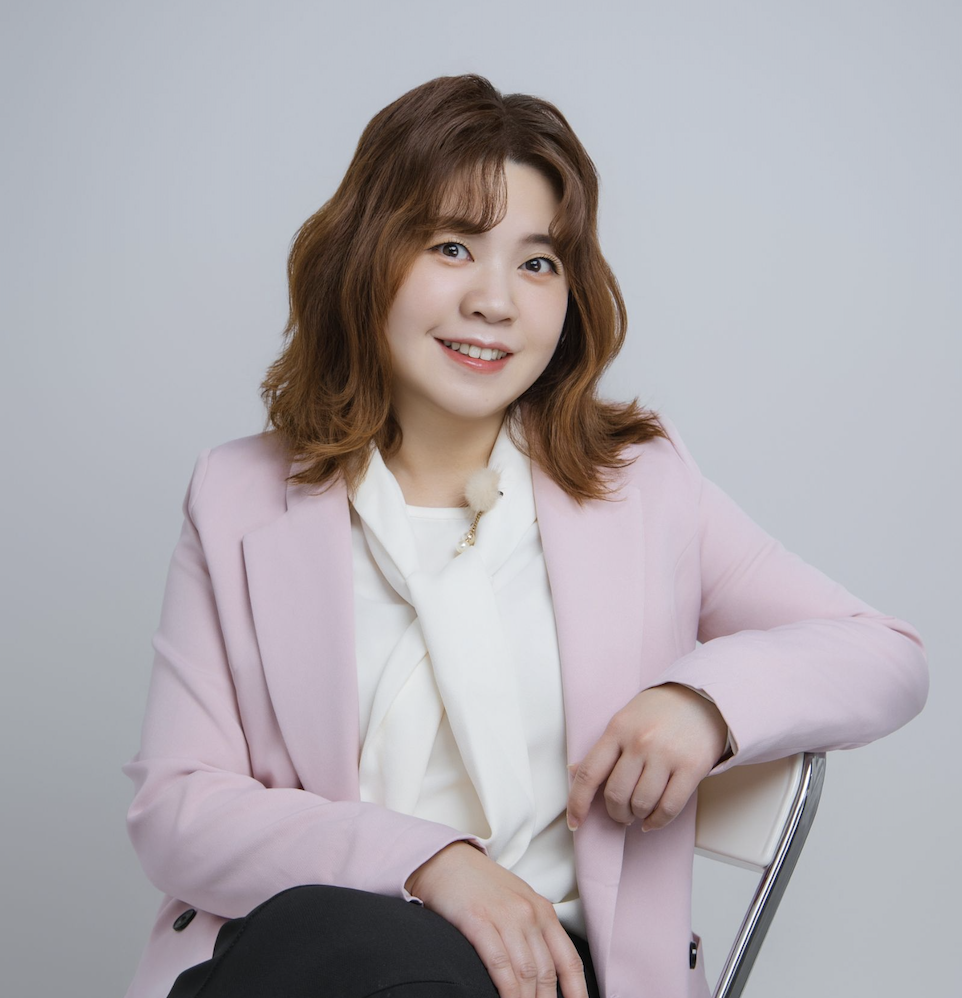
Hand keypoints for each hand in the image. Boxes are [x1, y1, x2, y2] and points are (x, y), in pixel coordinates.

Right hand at [405, 841, 589, 997]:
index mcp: (543, 911)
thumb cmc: (480, 886)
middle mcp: (529, 914)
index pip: (569, 961)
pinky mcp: (479, 921)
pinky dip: (507, 991)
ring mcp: (505, 917)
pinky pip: (500, 965)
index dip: (577, 993)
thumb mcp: (517, 903)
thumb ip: (534, 932)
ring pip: (526, 974)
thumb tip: (546, 975)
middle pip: (547, 974)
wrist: (445, 860)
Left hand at [566, 683, 728, 832]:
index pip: (589, 772)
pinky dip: (658, 821)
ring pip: (642, 804)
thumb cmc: (658, 712)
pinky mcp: (691, 767)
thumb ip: (604, 748)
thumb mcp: (624, 720)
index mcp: (618, 729)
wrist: (701, 698)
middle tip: (621, 813)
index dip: (578, 802)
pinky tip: (653, 820)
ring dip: (637, 816)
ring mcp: (666, 754)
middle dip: (616, 813)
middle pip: (616, 795)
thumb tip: (574, 771)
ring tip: (640, 811)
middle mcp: (640, 742)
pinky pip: (669, 807)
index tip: (574, 822)